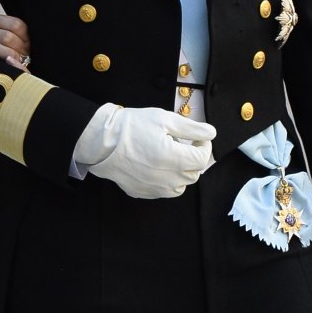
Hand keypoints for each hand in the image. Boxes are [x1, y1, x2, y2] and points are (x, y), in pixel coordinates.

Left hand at [0, 11, 31, 70]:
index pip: (16, 25)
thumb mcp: (14, 37)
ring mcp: (23, 62)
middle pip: (9, 38)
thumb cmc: (11, 49)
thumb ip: (5, 29)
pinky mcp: (20, 75)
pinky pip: (20, 70)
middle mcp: (27, 49)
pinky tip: (6, 61)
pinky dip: (14, 65)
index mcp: (27, 37)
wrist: (20, 76)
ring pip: (8, 52)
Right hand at [78, 104, 215, 199]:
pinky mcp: (143, 192)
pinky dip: (167, 180)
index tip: (198, 137)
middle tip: (184, 143)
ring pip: (181, 186)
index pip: (203, 158)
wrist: (100, 142)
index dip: (205, 145)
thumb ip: (191, 128)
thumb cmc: (130, 127)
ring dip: (182, 172)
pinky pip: (164, 191)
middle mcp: (166, 178)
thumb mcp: (164, 119)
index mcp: (173, 159)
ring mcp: (154, 188)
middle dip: (194, 158)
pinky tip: (157, 166)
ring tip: (171, 156)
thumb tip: (210, 133)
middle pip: (194, 173)